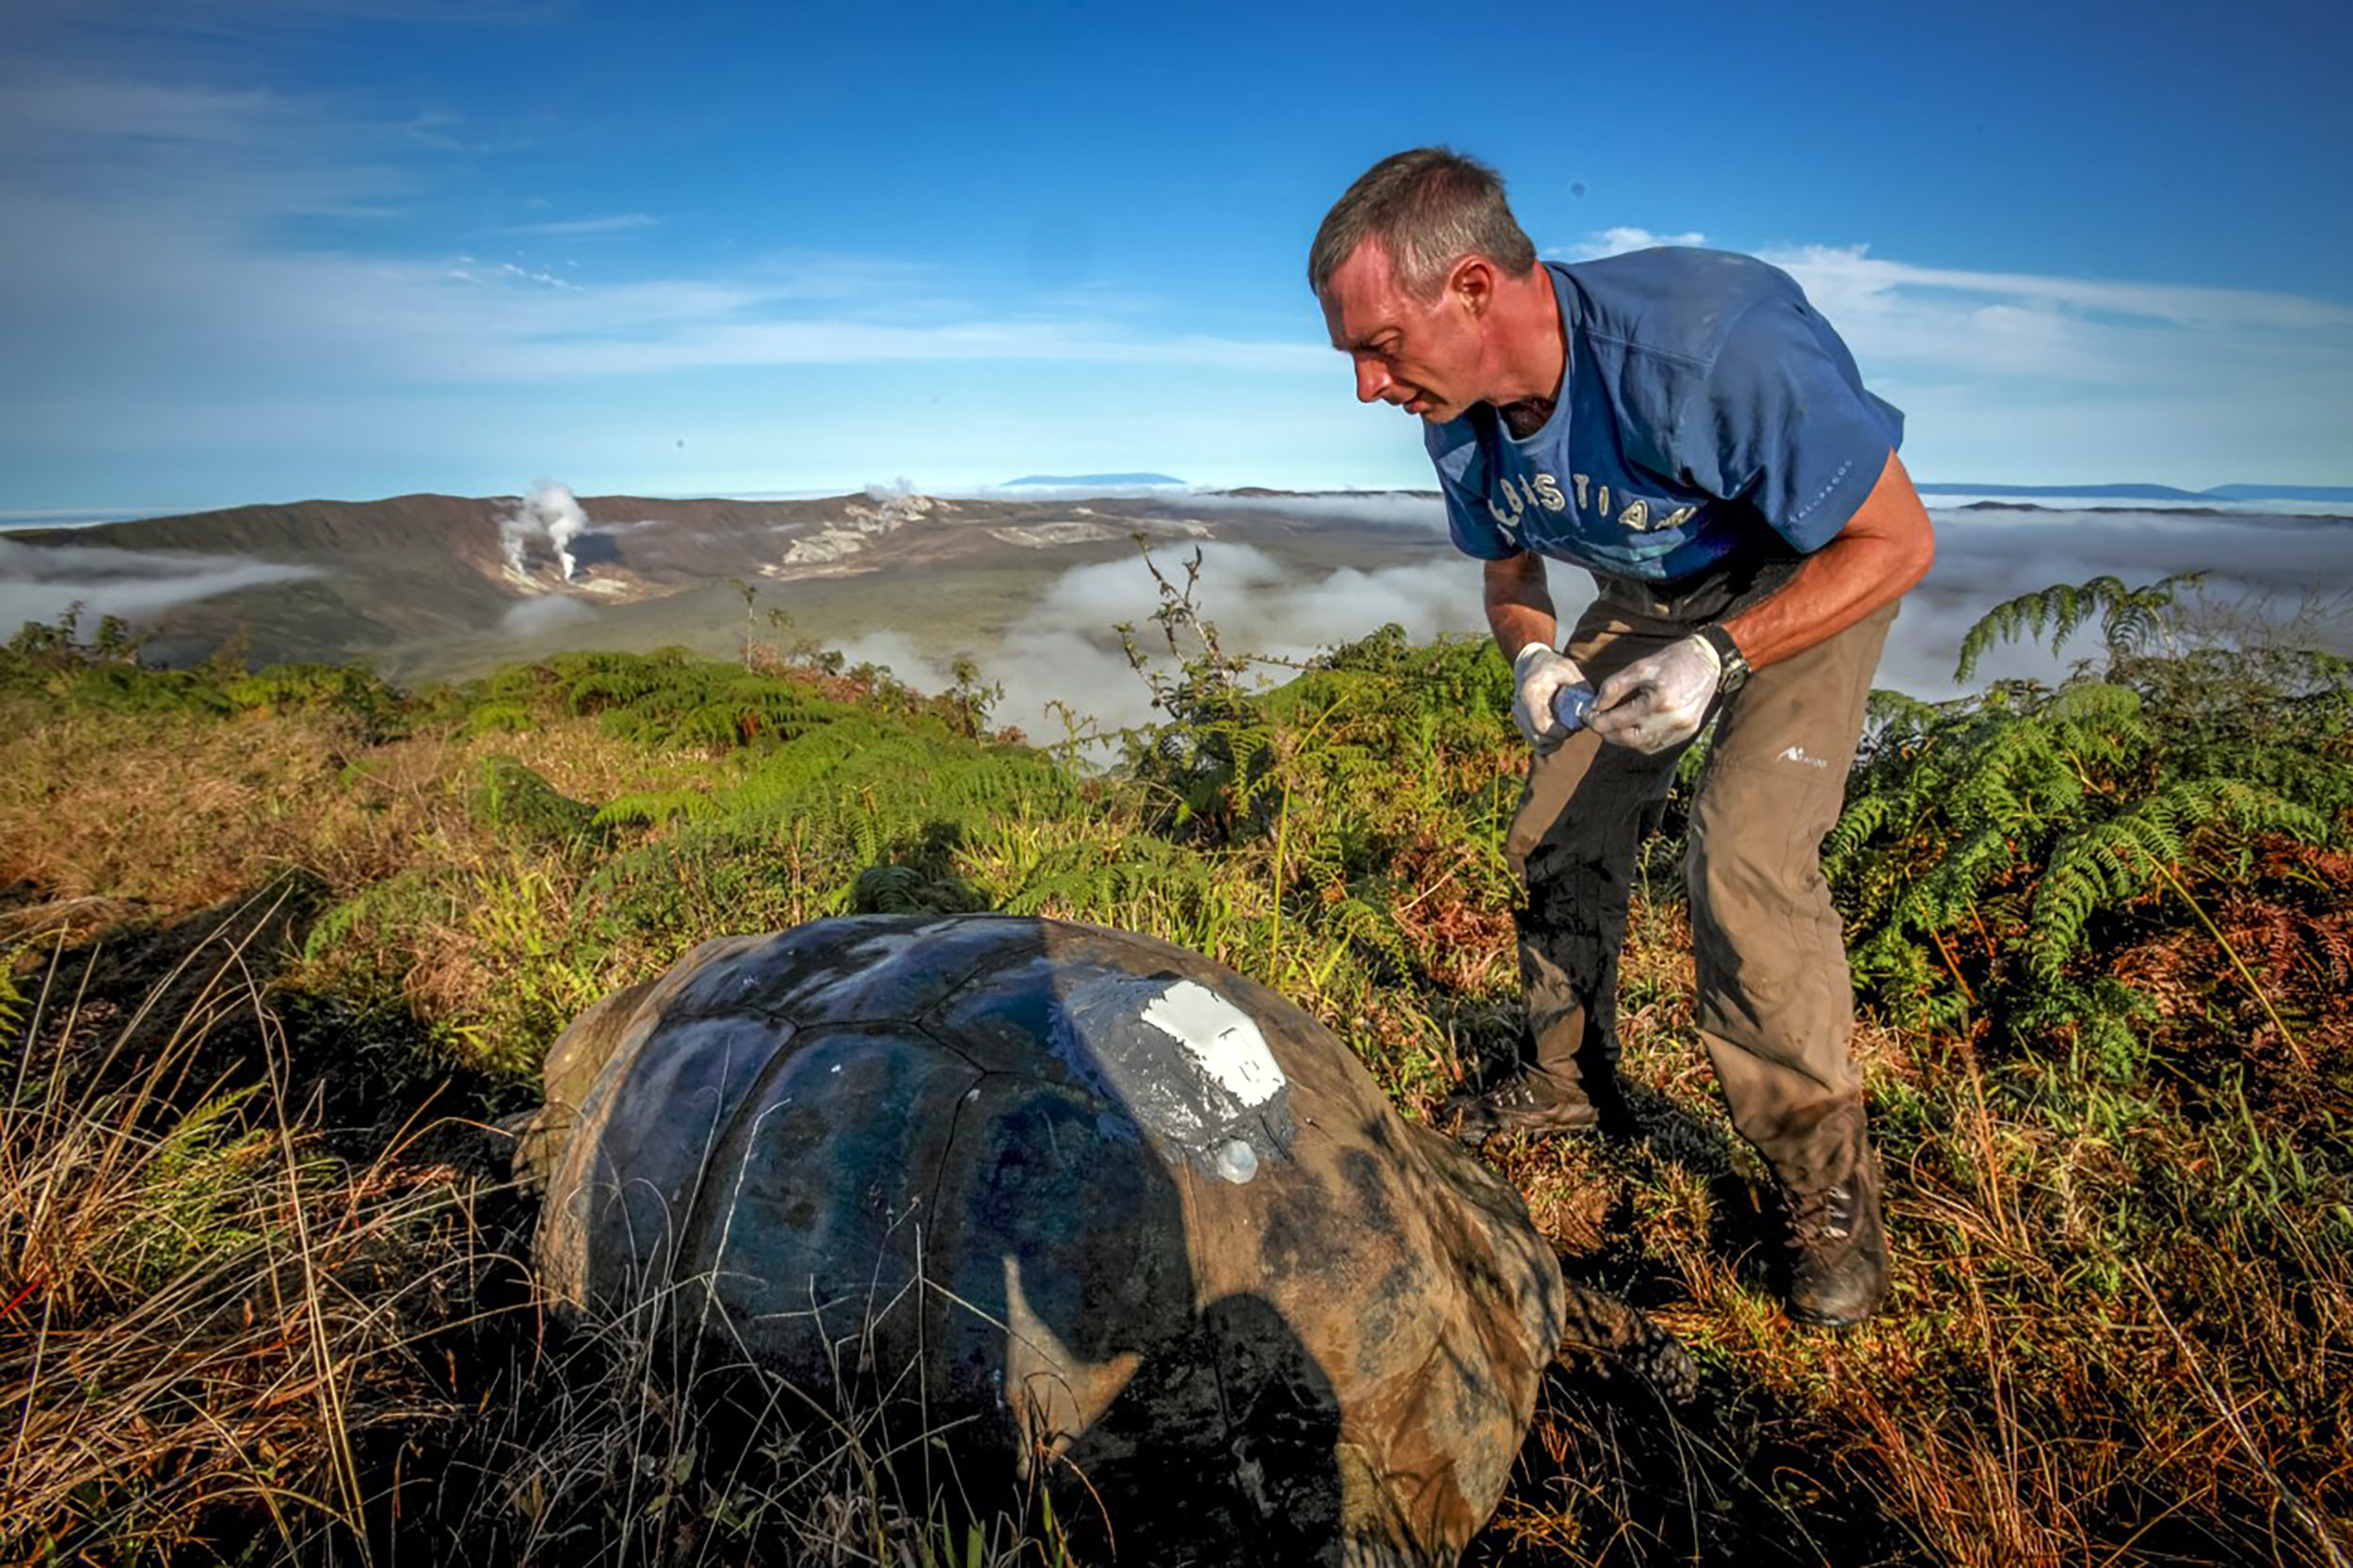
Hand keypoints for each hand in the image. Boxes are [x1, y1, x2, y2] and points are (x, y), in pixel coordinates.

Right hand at [1511, 642, 1586, 750]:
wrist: (1531, 663)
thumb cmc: (1553, 667)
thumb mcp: (1569, 671)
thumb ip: (1581, 688)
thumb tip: (1593, 710)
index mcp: (1532, 693)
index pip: (1542, 726)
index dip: (1561, 732)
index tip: (1576, 725)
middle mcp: (1520, 706)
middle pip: (1539, 737)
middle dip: (1560, 737)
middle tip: (1574, 727)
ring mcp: (1517, 715)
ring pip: (1536, 741)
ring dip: (1554, 740)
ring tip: (1566, 728)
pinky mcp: (1518, 721)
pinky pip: (1533, 740)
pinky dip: (1546, 741)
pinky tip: (1556, 731)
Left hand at [1589, 634, 1722, 753]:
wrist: (1708, 662)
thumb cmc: (1672, 660)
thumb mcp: (1640, 666)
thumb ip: (1614, 687)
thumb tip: (1595, 706)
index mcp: (1660, 702)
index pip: (1617, 720)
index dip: (1596, 719)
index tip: (1584, 714)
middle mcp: (1672, 721)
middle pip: (1627, 739)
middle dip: (1606, 732)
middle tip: (1594, 721)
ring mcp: (1681, 730)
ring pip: (1640, 746)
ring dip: (1621, 738)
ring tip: (1611, 724)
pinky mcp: (1687, 733)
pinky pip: (1655, 746)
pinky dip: (1639, 741)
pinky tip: (1632, 728)